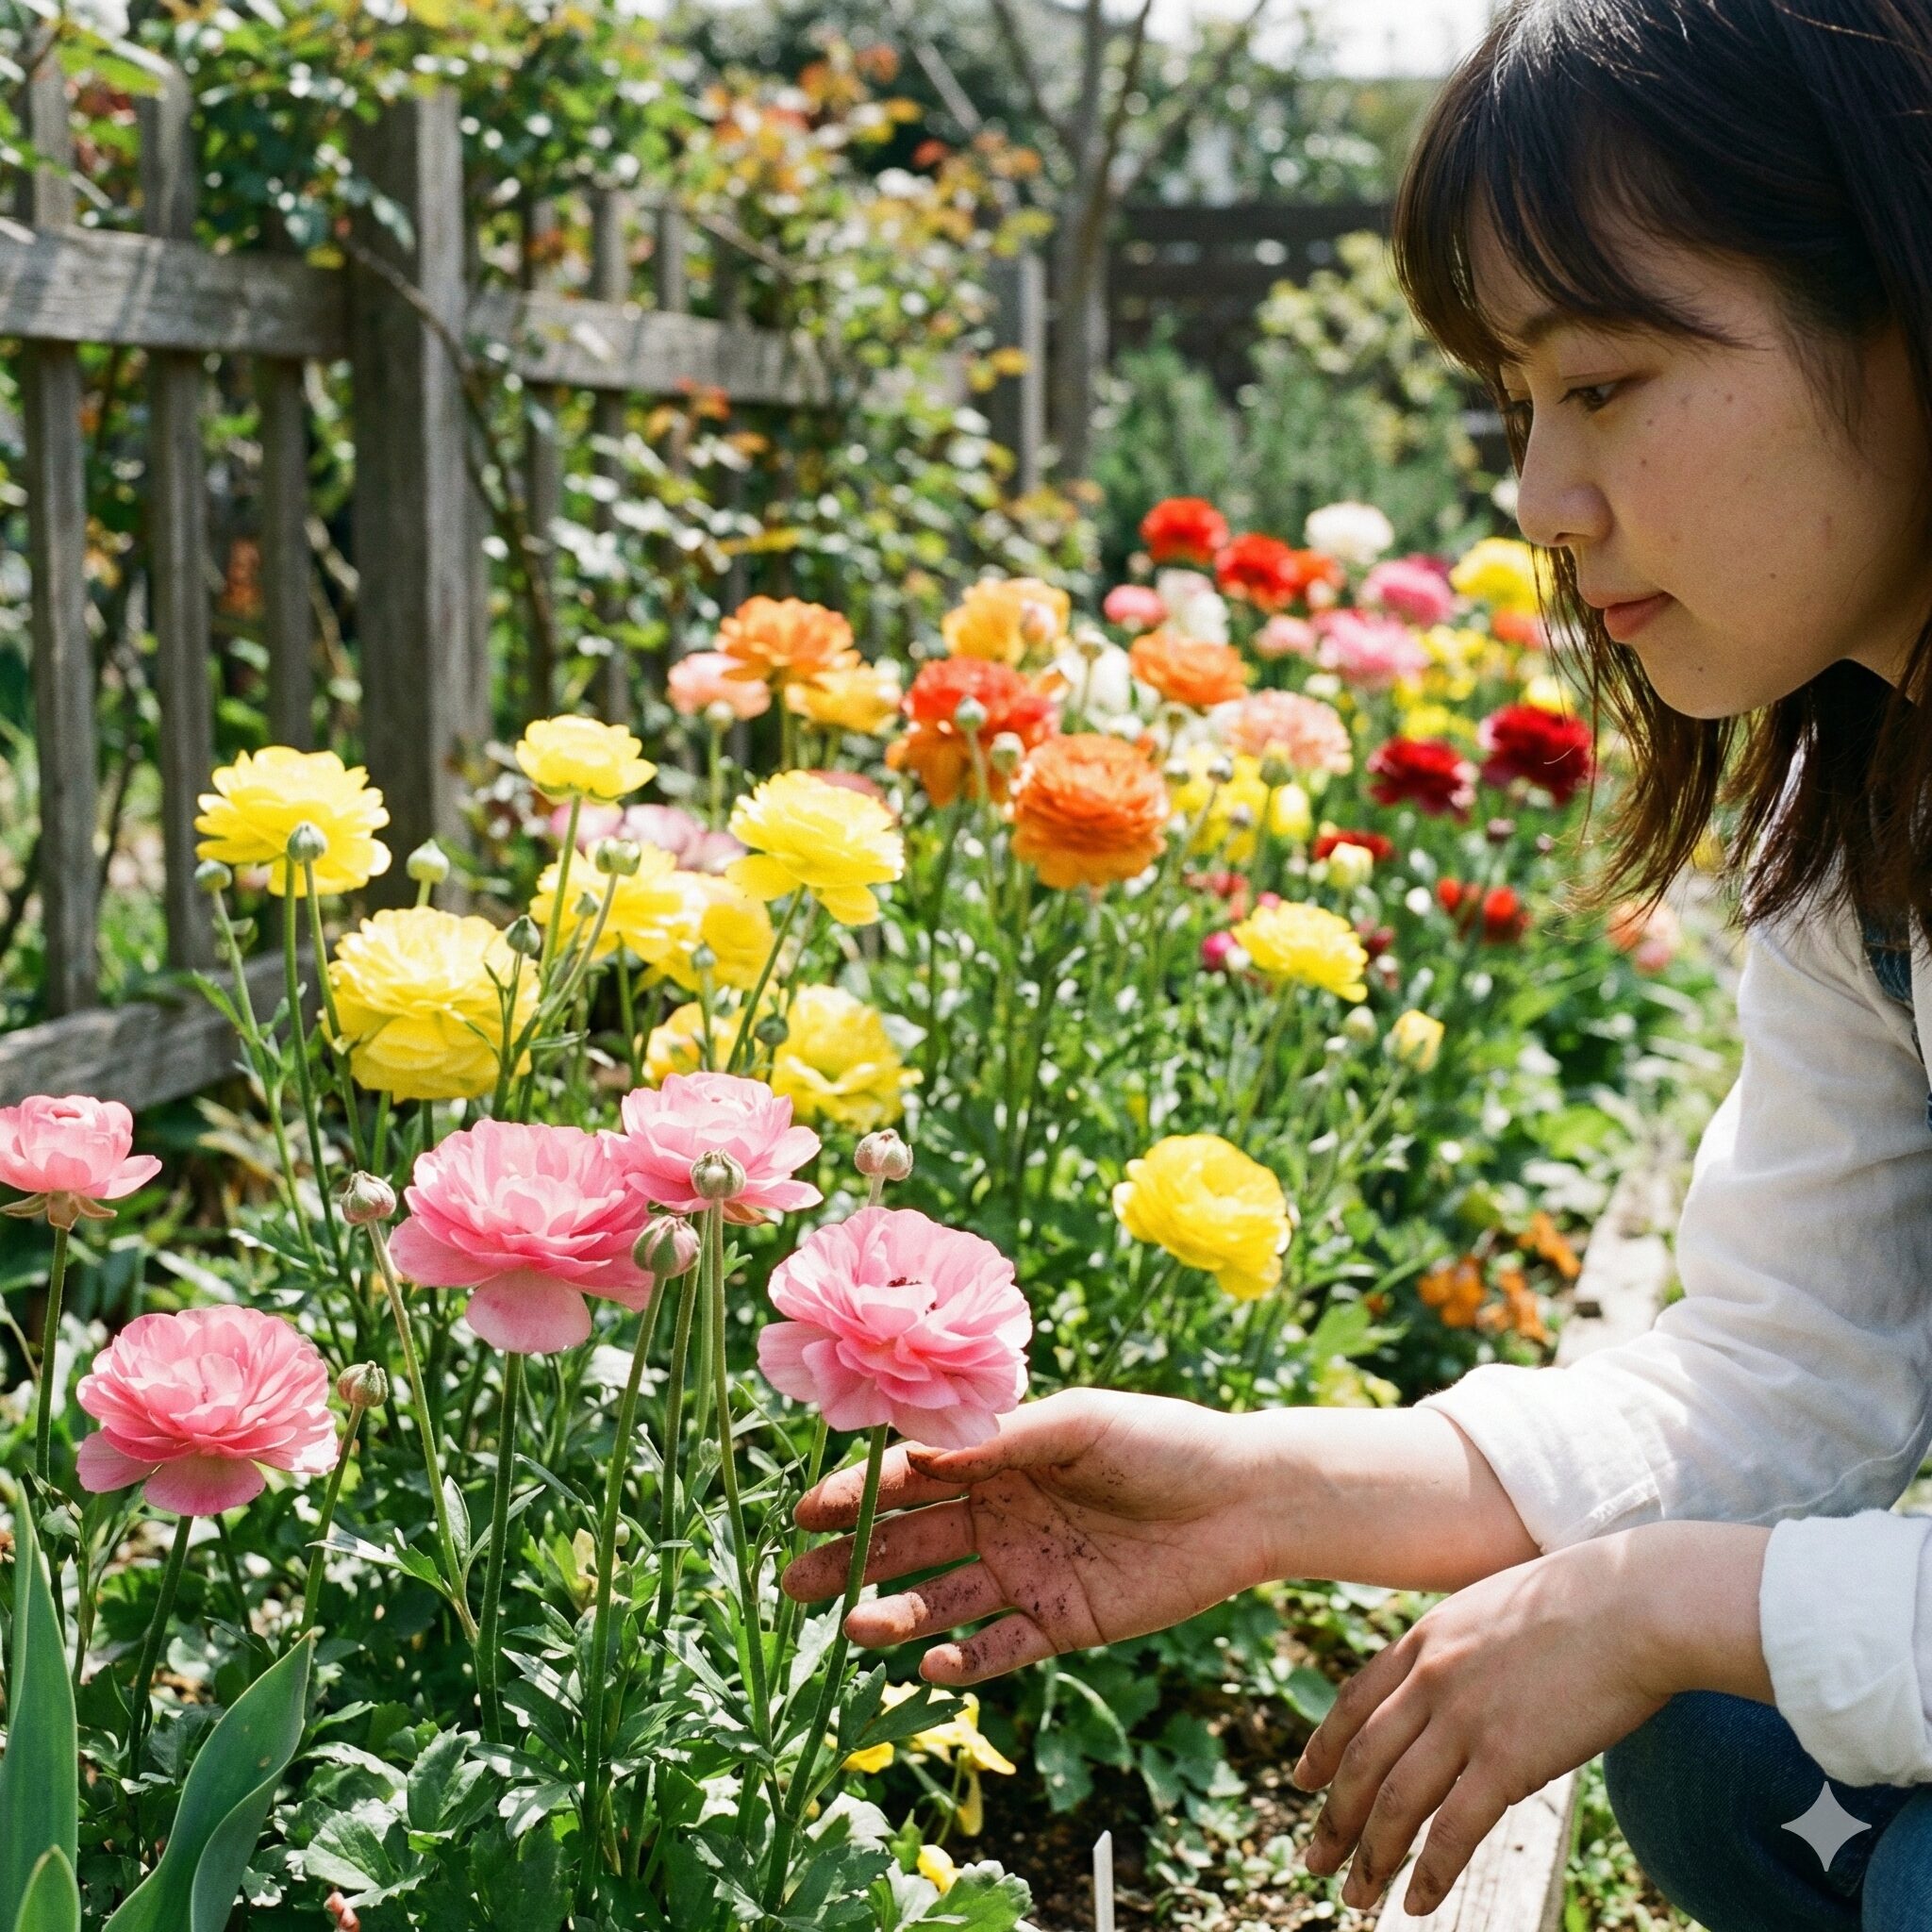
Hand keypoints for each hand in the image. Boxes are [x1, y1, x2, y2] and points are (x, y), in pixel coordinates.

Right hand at [779, 1387, 1275, 1685]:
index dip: (859, 1492)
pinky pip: (1000, 1648)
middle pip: (911, 1543)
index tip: (806, 1510)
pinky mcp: (1061, 1622)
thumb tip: (918, 1447)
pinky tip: (933, 1666)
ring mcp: (1027, 1572)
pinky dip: (965, 1660)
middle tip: (796, 1583)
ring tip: (856, 1628)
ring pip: (943, 1600)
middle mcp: (1000, 1515)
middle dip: (852, 1559)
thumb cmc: (1162, 1440)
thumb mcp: (1080, 1424)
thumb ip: (1003, 1440)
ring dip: (897, 1615)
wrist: (1244, 1500)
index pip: (912, 1477)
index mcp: (997, 1459)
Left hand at [1290, 1529, 1676, 1917]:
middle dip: (1333, 1817)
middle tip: (1313, 1860)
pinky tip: (1418, 1904)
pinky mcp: (1508, 1759)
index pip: (1353, 1702)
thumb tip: (1458, 1673)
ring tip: (1355, 1898)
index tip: (1303, 1782)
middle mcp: (1430, 1679)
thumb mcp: (1495, 1606)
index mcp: (1425, 1639)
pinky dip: (1429, 1872)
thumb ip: (1463, 1644)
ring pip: (1395, 1801)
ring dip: (1371, 1857)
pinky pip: (1453, 1829)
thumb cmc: (1584, 1601)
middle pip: (1362, 1759)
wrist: (1632, 1603)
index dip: (1324, 1747)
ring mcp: (1464, 1719)